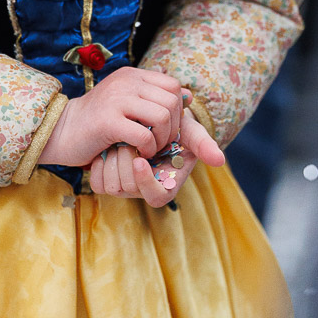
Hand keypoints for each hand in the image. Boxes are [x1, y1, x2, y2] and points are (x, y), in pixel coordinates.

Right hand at [39, 67, 184, 168]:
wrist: (60, 131)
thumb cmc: (97, 122)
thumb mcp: (126, 102)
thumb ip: (153, 97)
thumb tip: (187, 95)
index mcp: (132, 76)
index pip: (173, 86)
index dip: (178, 110)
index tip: (167, 128)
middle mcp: (126, 82)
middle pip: (172, 102)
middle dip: (174, 128)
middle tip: (161, 143)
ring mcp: (116, 99)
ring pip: (162, 117)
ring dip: (162, 139)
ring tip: (150, 148)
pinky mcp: (108, 121)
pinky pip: (144, 134)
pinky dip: (148, 148)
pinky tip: (138, 152)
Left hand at [88, 108, 224, 206]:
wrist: (142, 120)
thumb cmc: (170, 128)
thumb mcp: (187, 131)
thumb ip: (202, 144)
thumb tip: (220, 160)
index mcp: (166, 184)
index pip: (156, 197)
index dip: (146, 183)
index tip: (139, 161)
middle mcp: (145, 190)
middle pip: (130, 187)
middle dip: (127, 158)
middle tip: (127, 137)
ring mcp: (124, 188)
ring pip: (112, 184)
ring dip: (113, 156)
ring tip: (119, 138)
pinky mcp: (107, 183)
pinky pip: (98, 181)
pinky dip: (99, 161)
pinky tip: (106, 146)